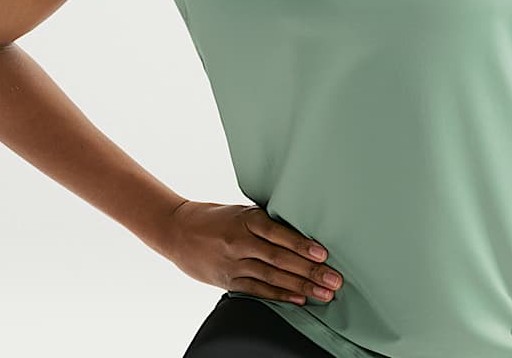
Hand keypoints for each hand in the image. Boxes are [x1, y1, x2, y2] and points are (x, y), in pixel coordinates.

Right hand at [162, 200, 343, 304]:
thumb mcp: (242, 210)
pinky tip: (299, 300)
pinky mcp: (228, 280)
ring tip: (323, 293)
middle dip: (310, 271)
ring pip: (272, 278)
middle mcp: (241, 242)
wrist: (178, 230)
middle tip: (334, 279)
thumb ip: (266, 221)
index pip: (279, 234)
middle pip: (280, 259)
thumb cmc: (216, 217)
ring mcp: (234, 263)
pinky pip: (258, 290)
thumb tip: (300, 228)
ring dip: (301, 287)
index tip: (323, 254)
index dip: (301, 245)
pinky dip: (280, 296)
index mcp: (247, 219)